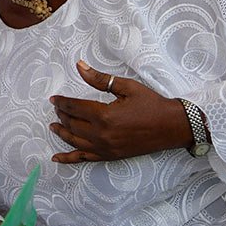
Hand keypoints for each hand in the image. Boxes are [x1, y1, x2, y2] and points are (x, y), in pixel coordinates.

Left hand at [50, 61, 192, 163]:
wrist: (172, 126)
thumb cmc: (151, 104)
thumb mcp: (126, 87)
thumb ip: (99, 79)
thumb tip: (79, 66)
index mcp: (104, 115)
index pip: (74, 107)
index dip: (62, 102)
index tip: (54, 99)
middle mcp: (102, 134)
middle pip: (72, 124)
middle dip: (62, 115)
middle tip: (57, 108)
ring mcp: (105, 148)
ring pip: (74, 141)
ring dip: (62, 133)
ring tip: (53, 126)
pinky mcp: (110, 156)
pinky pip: (84, 159)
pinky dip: (68, 159)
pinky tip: (56, 158)